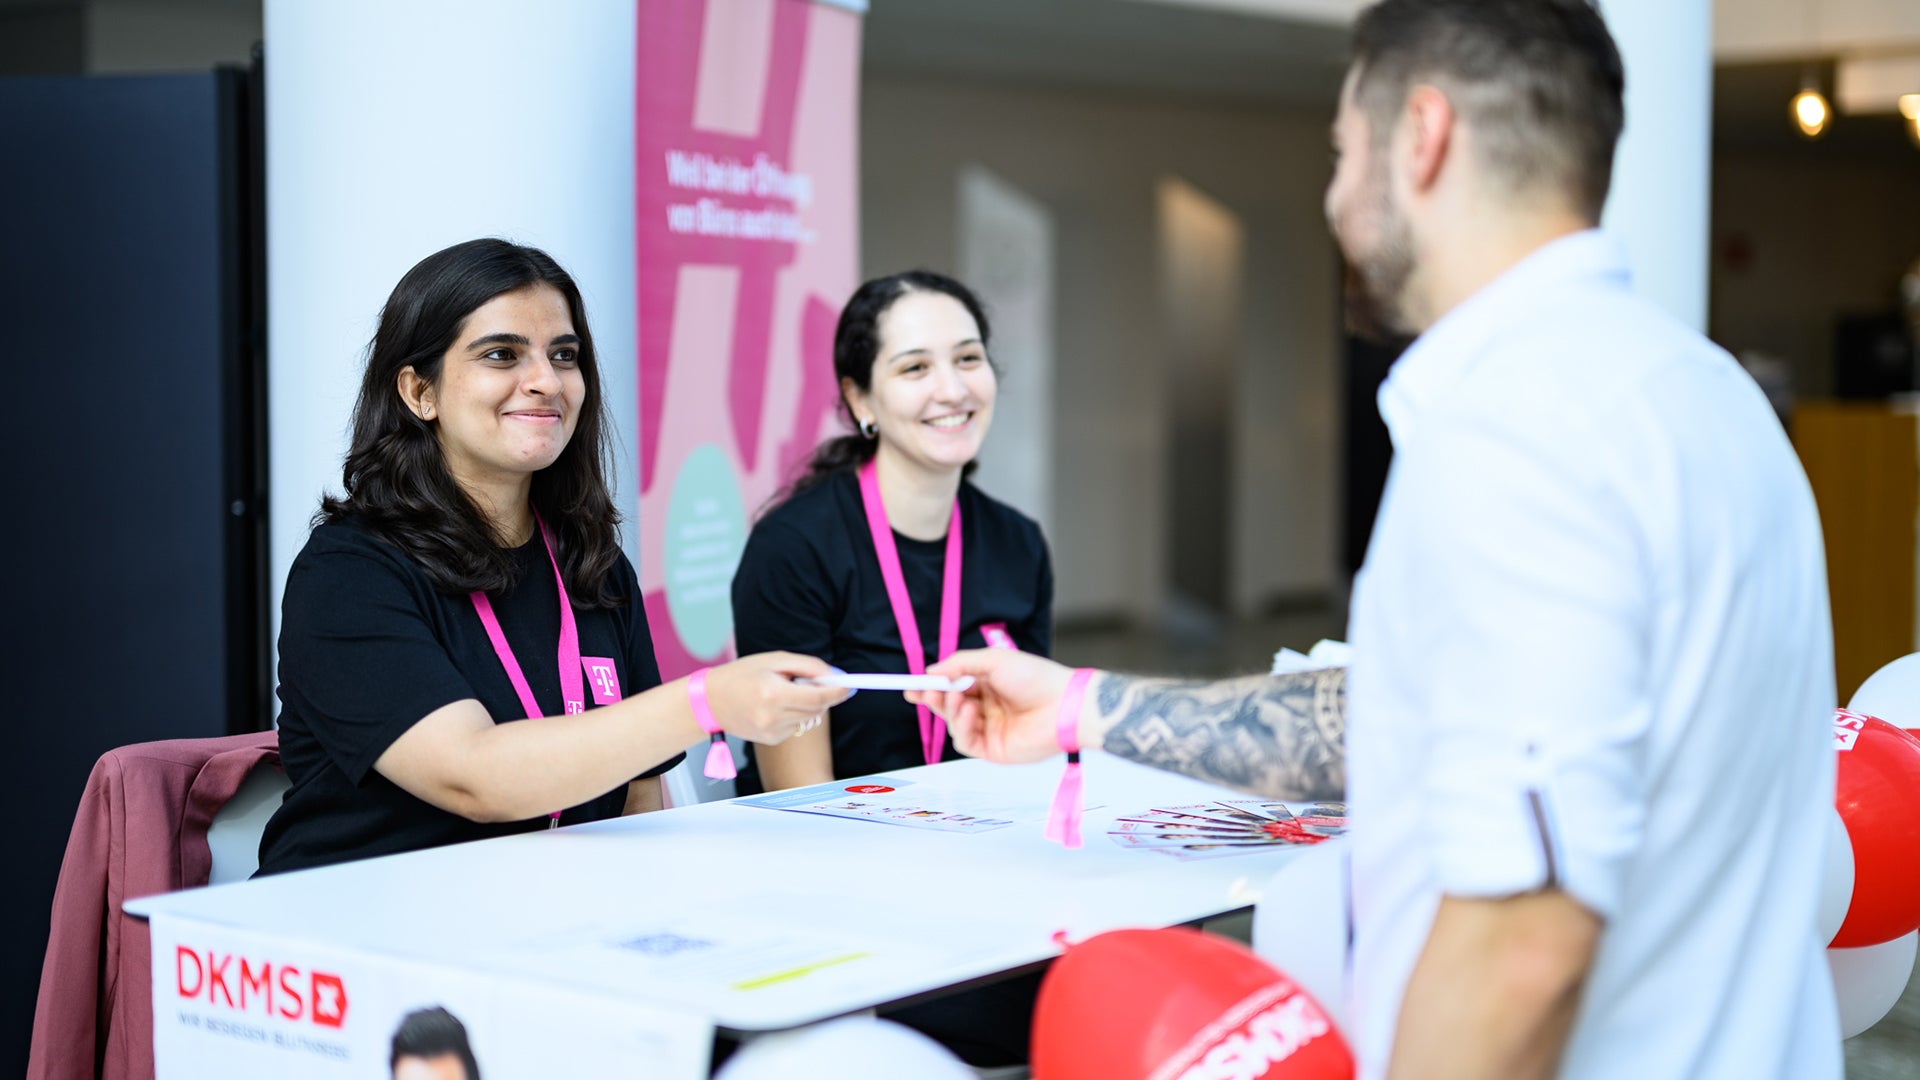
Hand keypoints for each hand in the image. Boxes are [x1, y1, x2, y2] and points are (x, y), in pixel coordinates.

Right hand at [703, 652, 848, 745]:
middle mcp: (772, 717)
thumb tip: (834, 675)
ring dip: (808, 705)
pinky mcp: (770, 740)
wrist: (709, 701)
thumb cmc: (741, 675)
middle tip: (815, 680)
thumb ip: (807, 665)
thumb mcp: (773, 660)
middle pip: (817, 709)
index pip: (817, 696)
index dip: (838, 691)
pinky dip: (795, 715)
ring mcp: (771, 732)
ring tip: (785, 692)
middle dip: (824, 695)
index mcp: (772, 694)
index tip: (850, 686)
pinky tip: (776, 706)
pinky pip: (796, 726)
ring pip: (808, 719)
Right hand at [909, 649, 1077, 763]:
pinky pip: (966, 742)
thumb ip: (961, 664)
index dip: (932, 686)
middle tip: (924, 692)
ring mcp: (990, 730)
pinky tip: (970, 713)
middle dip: (934, 699)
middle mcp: (988, 708)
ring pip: (954, 725)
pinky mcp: (994, 750)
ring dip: (950, 710)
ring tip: (959, 698)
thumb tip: (932, 670)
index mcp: (989, 685)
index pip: (953, 687)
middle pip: (949, 707)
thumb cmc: (1036, 678)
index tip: (912, 684)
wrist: (1064, 705)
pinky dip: (961, 727)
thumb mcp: (994, 660)